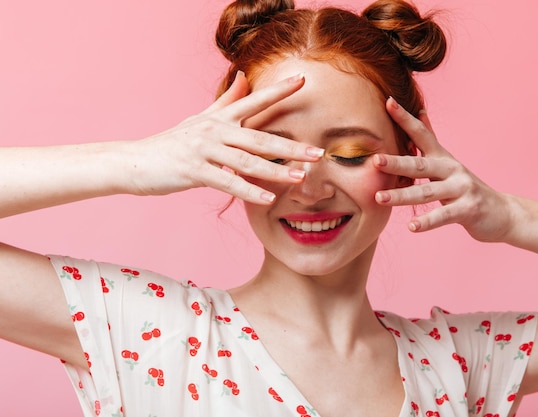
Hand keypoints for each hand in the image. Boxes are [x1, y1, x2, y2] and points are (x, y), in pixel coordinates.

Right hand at [130, 72, 322, 203]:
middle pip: (260, 137)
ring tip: (300, 178)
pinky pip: (227, 182)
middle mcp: (214, 130)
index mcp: (219, 118)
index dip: (278, 90)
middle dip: (291, 146)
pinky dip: (249, 191)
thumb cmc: (173, 143)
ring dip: (276, 171)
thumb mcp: (201, 119)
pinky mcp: (194, 171)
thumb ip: (226, 100)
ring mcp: (203, 150)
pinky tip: (268, 198)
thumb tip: (244, 77)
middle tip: (318, 153)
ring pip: (247, 161)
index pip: (254, 100)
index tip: (302, 81)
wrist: (136, 161)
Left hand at [373, 97, 512, 241]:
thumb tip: (420, 112)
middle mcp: (452, 169)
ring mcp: (461, 188)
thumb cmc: (466, 188)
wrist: (503, 212)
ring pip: (427, 192)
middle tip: (375, 160)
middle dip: (396, 162)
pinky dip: (427, 222)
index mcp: (442, 158)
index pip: (422, 134)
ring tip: (380, 198)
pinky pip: (444, 216)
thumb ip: (431, 140)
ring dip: (402, 196)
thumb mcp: (448, 162)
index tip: (388, 102)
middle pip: (420, 164)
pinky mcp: (468, 209)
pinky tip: (411, 227)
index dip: (405, 119)